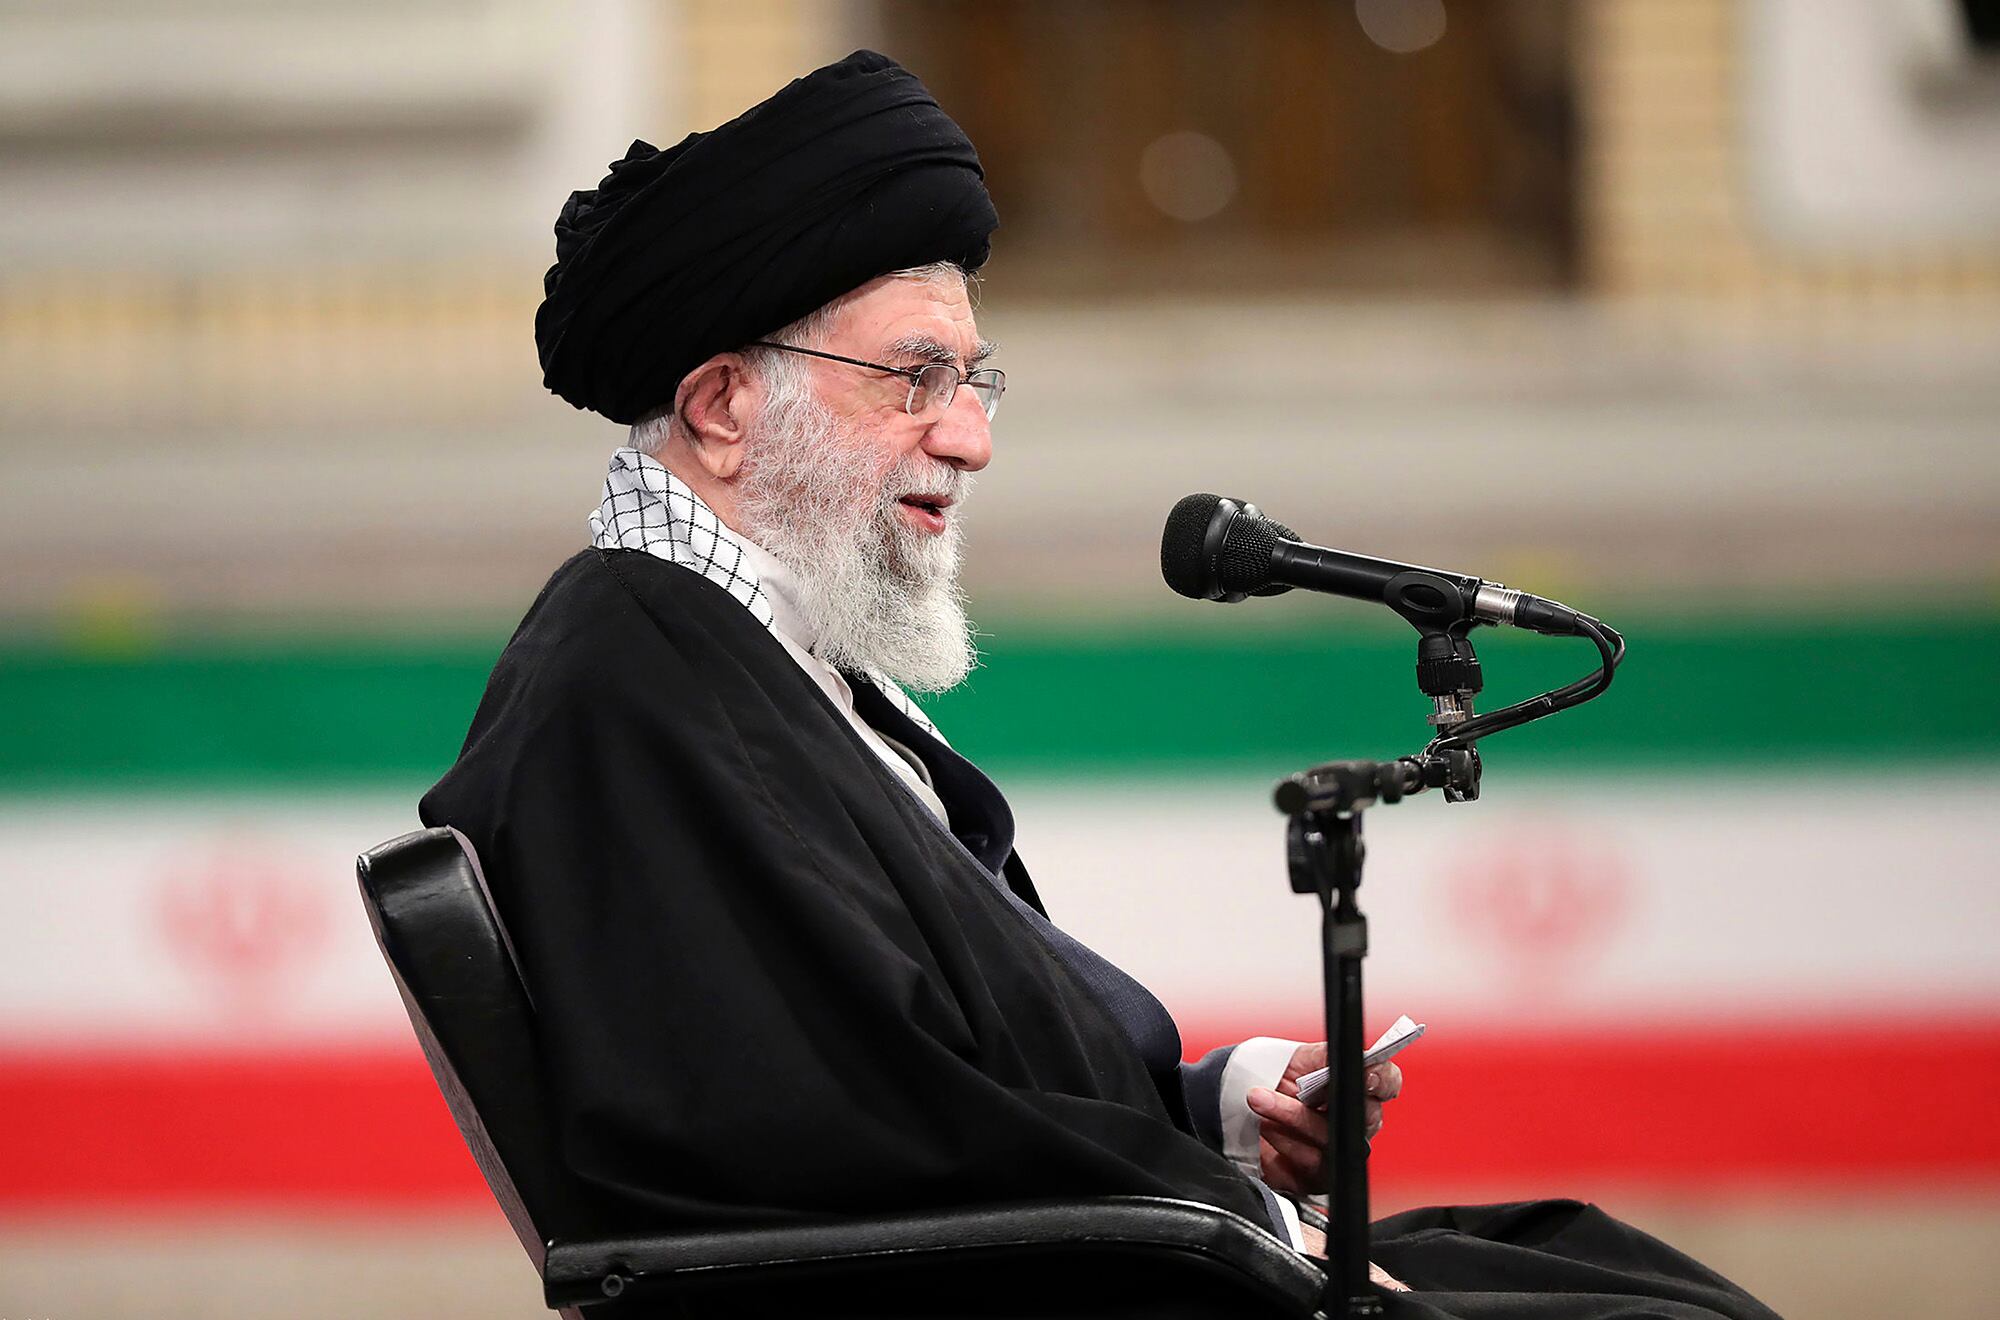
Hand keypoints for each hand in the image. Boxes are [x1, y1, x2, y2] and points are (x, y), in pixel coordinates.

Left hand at [1246, 1041, 1403, 1194]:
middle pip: (1365, 1118)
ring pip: (1333, 1141)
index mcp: (1358, 1088)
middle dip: (1331, 1100)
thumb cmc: (1277, 1079)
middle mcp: (1355, 1123)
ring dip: (1294, 1118)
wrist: (1241, 1105)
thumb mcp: (1299, 1058)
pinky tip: (1265, 1128)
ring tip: (1260, 1100)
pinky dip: (1285, 1142)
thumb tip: (1351, 1057)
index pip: (1387, 1083)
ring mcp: (1339, 1150)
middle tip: (1297, 1088)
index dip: (1382, 1080)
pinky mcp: (1317, 1177)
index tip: (1366, 1076)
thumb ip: (1327, 1056)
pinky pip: (1311, 1164)